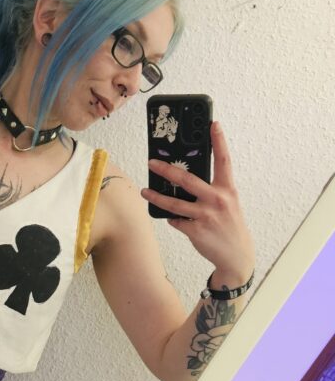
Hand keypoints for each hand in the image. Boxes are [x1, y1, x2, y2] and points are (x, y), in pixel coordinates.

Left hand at [141, 122, 253, 283]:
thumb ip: (212, 190)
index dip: (219, 141)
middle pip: (188, 179)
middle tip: (152, 162)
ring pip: (174, 203)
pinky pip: (176, 220)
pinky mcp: (196, 231)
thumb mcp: (228, 204)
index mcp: (228, 190)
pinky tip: (171, 217)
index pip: (224, 160)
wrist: (236, 256)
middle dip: (167, 169)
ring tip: (144, 191)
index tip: (212, 123)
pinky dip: (172, 218)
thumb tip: (185, 179)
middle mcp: (218, 200)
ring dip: (156, 196)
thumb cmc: (229, 226)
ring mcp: (206, 216)